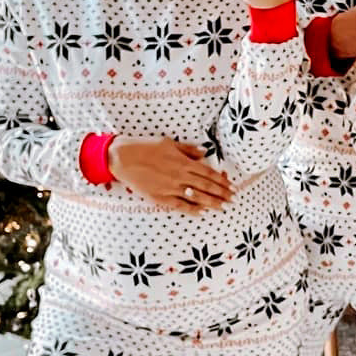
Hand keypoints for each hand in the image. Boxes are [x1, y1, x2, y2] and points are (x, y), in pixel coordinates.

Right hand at [108, 137, 232, 211]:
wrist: (123, 158)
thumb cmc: (145, 147)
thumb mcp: (169, 143)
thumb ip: (188, 149)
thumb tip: (204, 153)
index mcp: (183, 162)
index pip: (208, 173)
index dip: (222, 181)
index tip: (232, 186)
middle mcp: (179, 176)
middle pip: (206, 186)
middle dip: (221, 194)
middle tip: (232, 199)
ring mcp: (170, 188)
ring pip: (196, 197)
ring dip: (212, 203)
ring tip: (223, 207)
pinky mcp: (160, 197)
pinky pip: (180, 205)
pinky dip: (192, 209)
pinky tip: (202, 212)